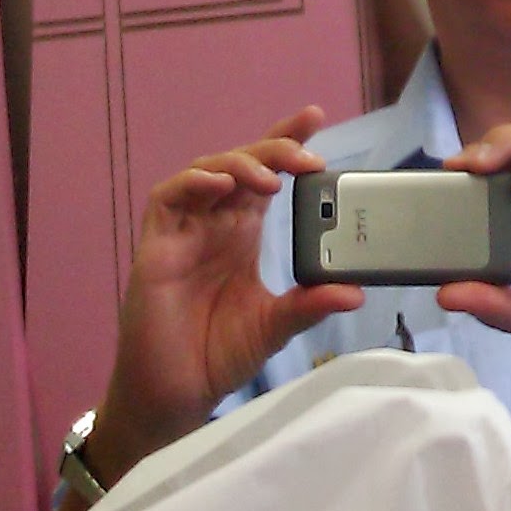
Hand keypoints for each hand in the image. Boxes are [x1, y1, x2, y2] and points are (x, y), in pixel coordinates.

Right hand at [96, 107, 363, 478]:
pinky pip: (168, 198)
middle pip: (241, 165)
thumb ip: (310, 305)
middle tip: (308, 156)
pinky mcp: (156, 248)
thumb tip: (355, 291)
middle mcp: (213, 224)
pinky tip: (221, 186)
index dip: (285, 141)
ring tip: (272, 176)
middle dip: (274, 149)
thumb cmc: (217, 355)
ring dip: (240, 164)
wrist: (174, 395)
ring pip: (207, 172)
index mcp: (242, 233)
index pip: (266, 174)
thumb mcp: (275, 326)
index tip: (315, 116)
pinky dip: (194, 184)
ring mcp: (183, 233)